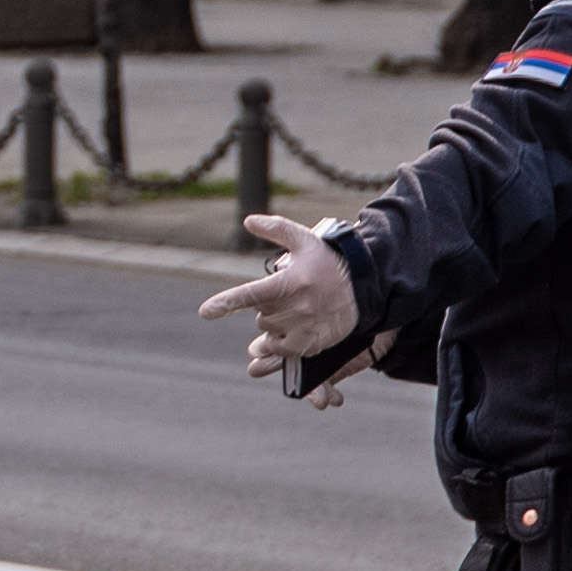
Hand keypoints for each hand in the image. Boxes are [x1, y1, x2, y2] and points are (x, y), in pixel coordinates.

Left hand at [200, 215, 363, 400]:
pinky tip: (287, 331)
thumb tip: (249, 221)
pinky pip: (281, 349)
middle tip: (287, 295)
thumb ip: (276, 228)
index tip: (206, 312)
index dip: (227, 303)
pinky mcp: (312, 343)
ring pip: (268, 331)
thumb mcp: (305, 240)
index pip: (252, 294)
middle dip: (267, 306)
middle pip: (260, 314)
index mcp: (291, 281)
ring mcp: (305, 327)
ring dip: (272, 323)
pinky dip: (278, 343)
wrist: (365, 286)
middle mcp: (297, 307)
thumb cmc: (329, 261)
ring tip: (292, 310)